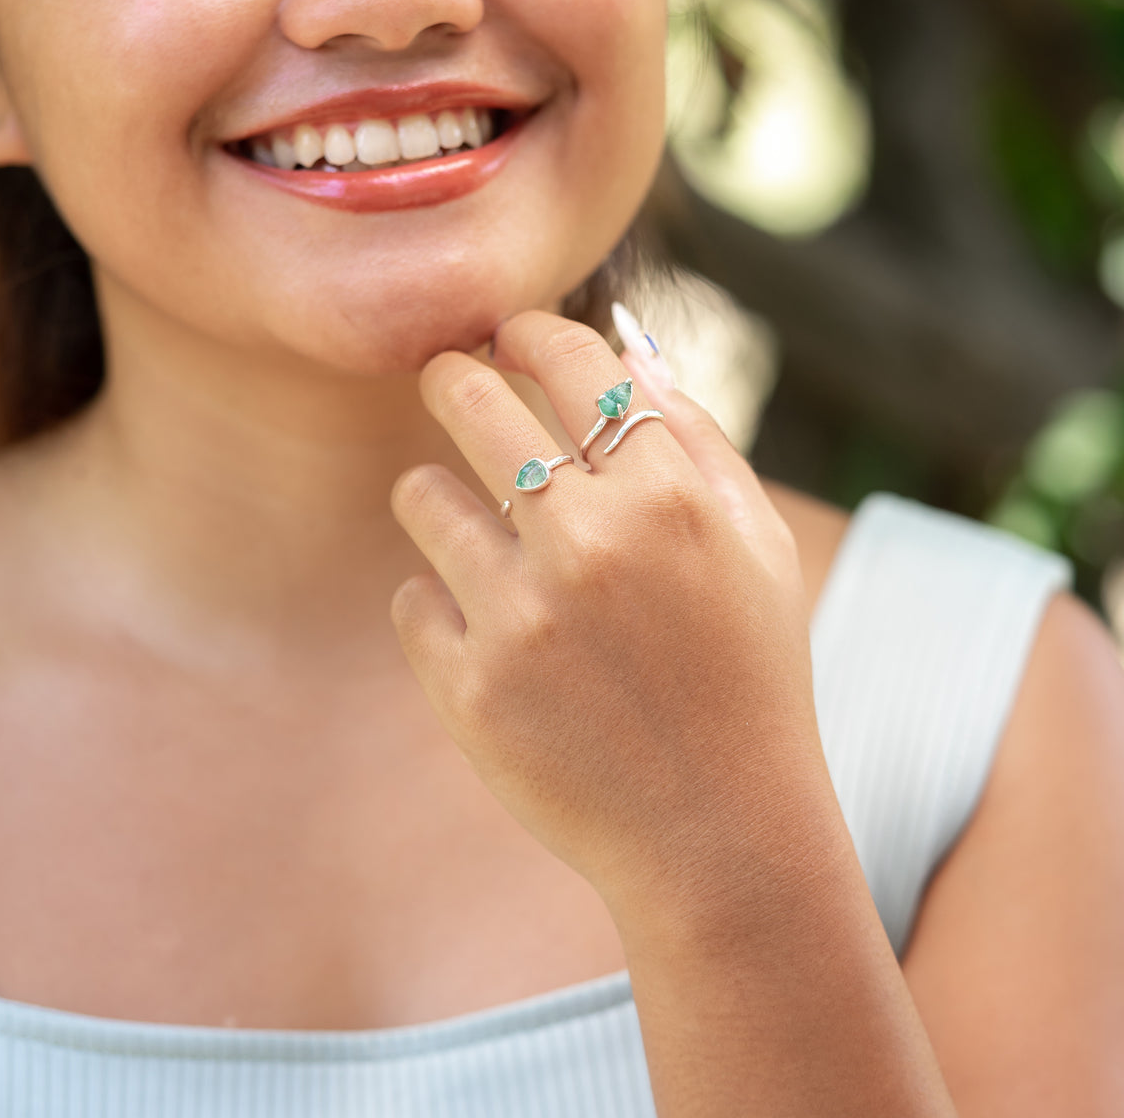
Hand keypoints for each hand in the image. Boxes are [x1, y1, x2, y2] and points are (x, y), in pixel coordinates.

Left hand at [390, 310, 827, 938]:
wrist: (721, 835)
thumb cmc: (746, 674)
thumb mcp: (757, 545)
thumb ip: (696, 435)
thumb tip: (624, 344)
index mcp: (671, 498)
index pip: (570, 361)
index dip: (527, 333)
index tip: (508, 337)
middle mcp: (591, 544)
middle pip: (472, 402)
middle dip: (451, 378)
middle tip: (448, 379)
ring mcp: (522, 618)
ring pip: (421, 496)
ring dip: (434, 494)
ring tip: (463, 515)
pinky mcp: (470, 689)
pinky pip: (412, 598)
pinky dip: (437, 601)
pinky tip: (484, 625)